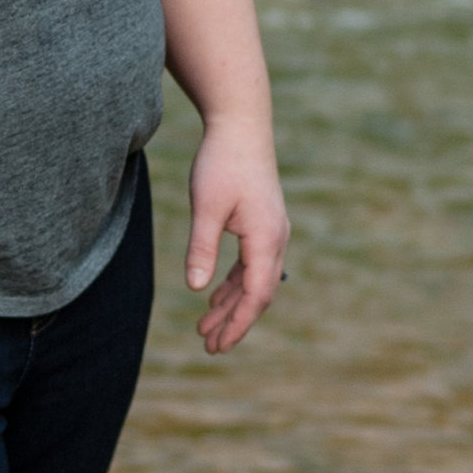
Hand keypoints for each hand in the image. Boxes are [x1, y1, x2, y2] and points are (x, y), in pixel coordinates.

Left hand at [186, 118, 287, 356]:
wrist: (241, 125)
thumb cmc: (221, 162)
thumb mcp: (206, 206)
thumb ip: (201, 247)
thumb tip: (197, 288)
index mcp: (266, 238)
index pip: (256, 294)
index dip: (238, 323)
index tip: (219, 345)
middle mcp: (276, 238)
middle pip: (258, 293)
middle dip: (234, 322)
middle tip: (209, 347)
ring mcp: (272, 231)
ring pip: (254, 280)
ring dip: (231, 305)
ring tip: (205, 328)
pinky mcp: (263, 223)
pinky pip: (251, 264)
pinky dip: (234, 284)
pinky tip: (215, 296)